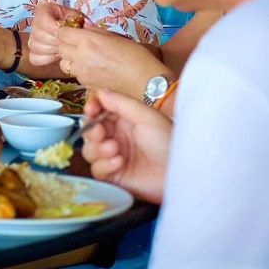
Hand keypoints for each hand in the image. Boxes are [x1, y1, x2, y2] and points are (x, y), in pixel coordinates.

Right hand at [27, 2, 90, 66]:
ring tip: (63, 49)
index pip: (42, 20)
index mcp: (44, 10)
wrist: (73, 32)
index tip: (66, 35)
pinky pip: (34, 58)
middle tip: (67, 44)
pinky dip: (46, 59)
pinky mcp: (33, 51)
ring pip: (35, 47)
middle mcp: (35, 23)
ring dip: (51, 50)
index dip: (54, 29)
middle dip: (54, 41)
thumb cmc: (76, 23)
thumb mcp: (78, 17)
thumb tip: (81, 25)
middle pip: (38, 35)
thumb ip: (76, 20)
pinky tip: (56, 56)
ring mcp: (32, 38)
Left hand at [56, 26, 168, 97]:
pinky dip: (79, 71)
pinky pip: (75, 75)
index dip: (66, 31)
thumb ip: (96, 32)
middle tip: (79, 44)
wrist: (144, 81)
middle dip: (66, 44)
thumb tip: (84, 27)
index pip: (61, 33)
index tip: (73, 31)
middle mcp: (80, 57)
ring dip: (70, 59)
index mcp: (87, 41)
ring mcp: (81, 73)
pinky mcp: (85, 85)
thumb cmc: (135, 56)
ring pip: (64, 63)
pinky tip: (93, 69)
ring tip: (85, 57)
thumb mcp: (116, 37)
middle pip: (60, 48)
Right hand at [81, 89, 171, 203]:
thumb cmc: (168, 142)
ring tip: (115, 149)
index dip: (92, 108)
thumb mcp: (146, 116)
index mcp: (124, 119)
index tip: (91, 109)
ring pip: (89, 150)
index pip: (99, 110)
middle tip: (100, 133)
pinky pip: (97, 169)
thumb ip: (121, 103)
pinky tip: (119, 163)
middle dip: (92, 131)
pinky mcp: (113, 176)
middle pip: (90, 130)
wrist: (179, 172)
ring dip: (98, 149)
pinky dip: (104, 165)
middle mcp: (117, 137)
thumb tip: (100, 92)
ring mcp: (114, 156)